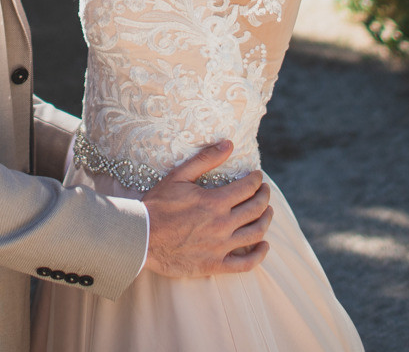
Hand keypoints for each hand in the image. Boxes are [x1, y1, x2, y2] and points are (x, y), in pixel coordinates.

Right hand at [140, 141, 272, 277]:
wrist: (140, 238)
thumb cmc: (157, 205)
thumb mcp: (179, 176)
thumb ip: (205, 159)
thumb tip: (229, 144)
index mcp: (214, 202)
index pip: (248, 188)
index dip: (257, 180)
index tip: (257, 176)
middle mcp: (222, 224)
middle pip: (256, 209)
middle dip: (265, 196)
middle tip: (265, 190)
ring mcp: (220, 247)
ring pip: (256, 234)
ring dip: (267, 220)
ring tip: (268, 212)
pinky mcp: (215, 265)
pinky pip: (246, 264)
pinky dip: (260, 255)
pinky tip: (264, 246)